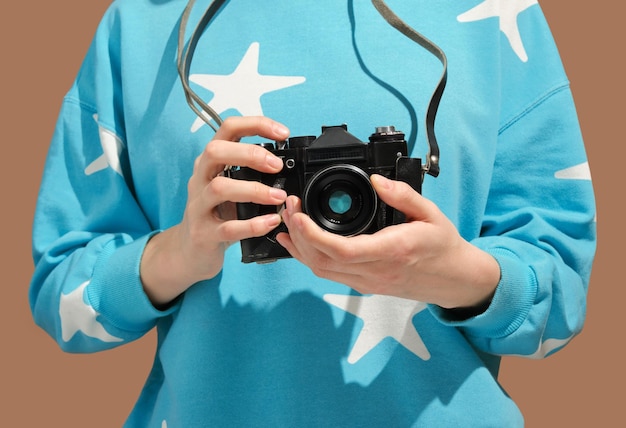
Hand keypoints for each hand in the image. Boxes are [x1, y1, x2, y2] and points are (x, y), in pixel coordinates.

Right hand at [141, 116, 288, 305]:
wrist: (190, 252)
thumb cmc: (218, 215)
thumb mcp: (231, 187)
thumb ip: (252, 174)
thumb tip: (287, 166)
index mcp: (210, 163)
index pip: (228, 129)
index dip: (256, 125)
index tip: (283, 133)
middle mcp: (200, 179)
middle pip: (215, 151)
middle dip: (249, 153)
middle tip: (277, 165)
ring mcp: (198, 206)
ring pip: (219, 188)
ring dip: (254, 190)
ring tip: (278, 197)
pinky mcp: (203, 234)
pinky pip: (227, 228)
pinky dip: (252, 225)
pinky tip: (271, 222)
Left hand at [276, 174, 499, 309]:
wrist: (455, 280)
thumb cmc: (443, 247)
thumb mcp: (431, 214)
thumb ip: (402, 195)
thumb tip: (376, 179)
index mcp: (391, 252)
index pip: (342, 250)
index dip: (312, 235)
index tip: (297, 215)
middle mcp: (375, 272)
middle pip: (322, 261)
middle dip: (298, 235)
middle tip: (288, 207)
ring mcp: (368, 282)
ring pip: (321, 271)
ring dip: (299, 248)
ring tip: (286, 222)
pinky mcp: (364, 285)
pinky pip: (329, 274)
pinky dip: (309, 258)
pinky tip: (297, 243)